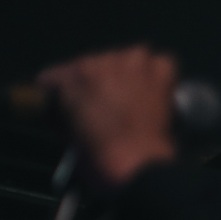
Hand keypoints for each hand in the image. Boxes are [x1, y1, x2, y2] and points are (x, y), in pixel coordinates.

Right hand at [35, 45, 179, 190]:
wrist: (135, 162)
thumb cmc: (99, 155)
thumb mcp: (67, 133)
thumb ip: (63, 111)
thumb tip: (65, 109)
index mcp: (72, 76)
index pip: (59, 74)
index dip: (68, 91)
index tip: (75, 103)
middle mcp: (99, 61)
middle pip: (97, 64)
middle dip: (102, 83)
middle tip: (111, 106)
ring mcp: (130, 63)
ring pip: (130, 57)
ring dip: (131, 74)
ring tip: (134, 98)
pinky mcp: (158, 73)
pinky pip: (161, 63)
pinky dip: (160, 76)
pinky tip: (156, 93)